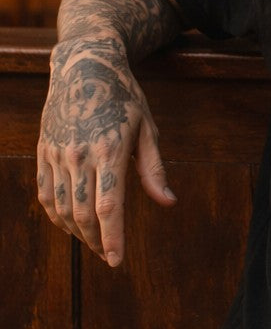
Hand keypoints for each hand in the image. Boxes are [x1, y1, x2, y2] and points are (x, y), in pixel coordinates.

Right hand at [37, 37, 176, 267]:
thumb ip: (154, 168)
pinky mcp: (44, 152)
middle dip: (97, 240)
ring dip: (77, 231)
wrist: (84, 67)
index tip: (117, 260)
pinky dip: (57, 215)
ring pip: (62, 208)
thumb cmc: (124, 97)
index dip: (112, 238)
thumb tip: (168, 202)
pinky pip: (45, 194)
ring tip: (95, 241)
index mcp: (110, 150)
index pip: (108, 207)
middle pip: (83, 214)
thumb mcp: (147, 128)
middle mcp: (79, 155)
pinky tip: (70, 223)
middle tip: (110, 254)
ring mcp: (57, 155)